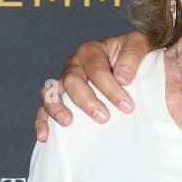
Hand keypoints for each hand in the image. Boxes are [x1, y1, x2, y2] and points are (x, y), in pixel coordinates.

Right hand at [33, 31, 151, 140]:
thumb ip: (132, 55)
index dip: (110, 88)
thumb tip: (122, 77)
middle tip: (104, 117)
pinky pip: (44, 108)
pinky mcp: (60, 98)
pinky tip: (45, 136)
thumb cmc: (133, 56)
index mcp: (91, 51)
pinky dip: (42, 121)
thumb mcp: (139, 45)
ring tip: (68, 122)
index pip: (96, 69)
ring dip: (57, 108)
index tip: (127, 106)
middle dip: (88, 100)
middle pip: (72, 81)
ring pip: (51, 92)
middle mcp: (74, 65)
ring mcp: (64, 81)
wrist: (132, 64)